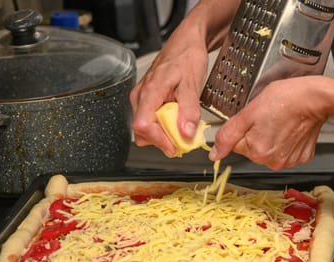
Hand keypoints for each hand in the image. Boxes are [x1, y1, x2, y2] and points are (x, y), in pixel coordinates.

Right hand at [130, 30, 208, 156]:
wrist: (186, 43)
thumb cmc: (187, 57)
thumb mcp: (193, 84)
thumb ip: (189, 110)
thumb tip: (185, 133)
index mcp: (149, 91)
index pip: (143, 125)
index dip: (158, 140)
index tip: (174, 147)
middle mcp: (140, 96)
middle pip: (143, 132)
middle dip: (162, 140)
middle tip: (183, 139)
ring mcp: (141, 98)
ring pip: (146, 129)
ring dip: (163, 134)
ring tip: (182, 127)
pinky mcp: (146, 100)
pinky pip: (150, 120)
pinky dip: (163, 127)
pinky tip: (176, 120)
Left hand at [209, 76, 333, 169]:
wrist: (315, 98)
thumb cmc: (286, 99)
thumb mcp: (249, 112)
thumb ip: (228, 135)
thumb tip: (214, 154)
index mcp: (257, 151)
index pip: (237, 144)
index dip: (243, 128)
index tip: (254, 118)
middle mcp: (272, 161)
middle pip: (253, 148)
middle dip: (256, 133)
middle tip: (268, 117)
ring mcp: (288, 160)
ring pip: (268, 149)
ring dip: (271, 136)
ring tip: (280, 121)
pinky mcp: (301, 157)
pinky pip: (285, 150)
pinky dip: (286, 140)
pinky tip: (290, 128)